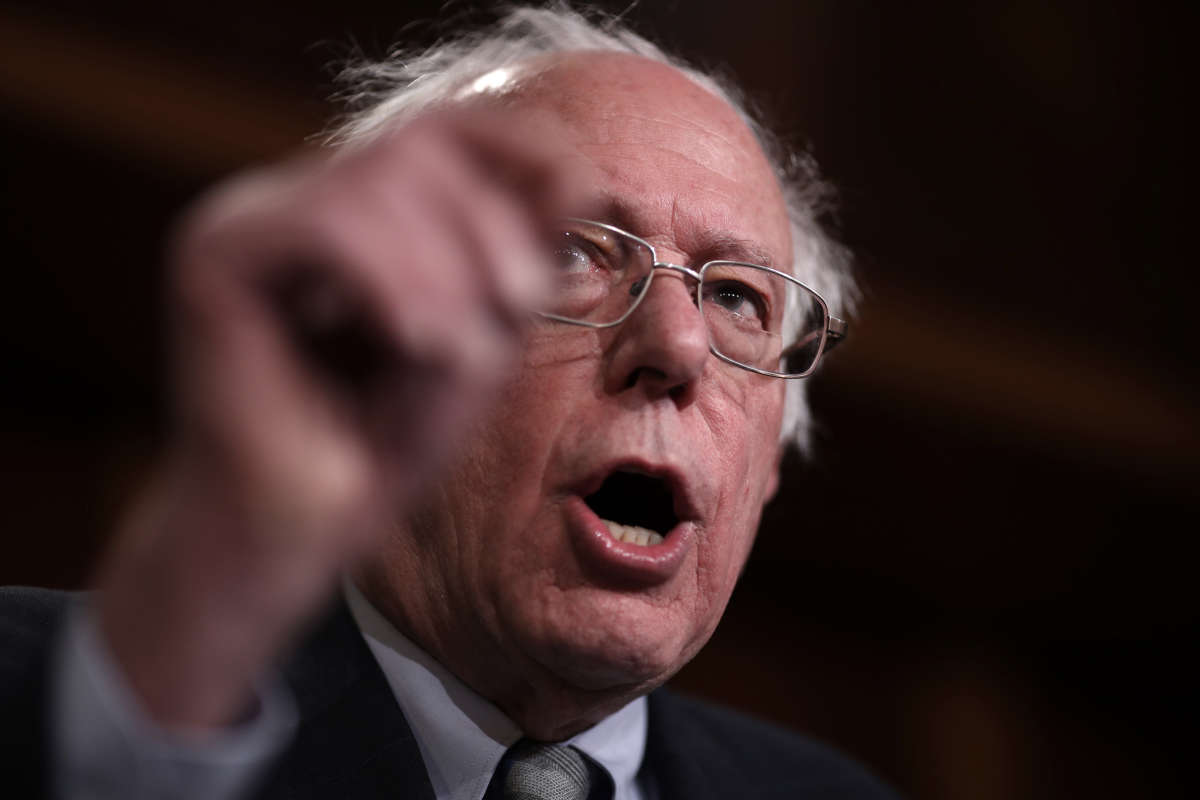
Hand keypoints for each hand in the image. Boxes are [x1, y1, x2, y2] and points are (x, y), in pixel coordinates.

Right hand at [95, 110, 571, 728]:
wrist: (293, 537)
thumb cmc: (381, 446)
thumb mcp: (479, 337)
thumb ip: (516, 259)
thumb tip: (579, 176)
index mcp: (350, 211)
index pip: (445, 129)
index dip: (523, 146)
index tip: (583, 200)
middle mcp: (292, 198)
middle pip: (422, 145)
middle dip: (491, 225)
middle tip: (516, 305)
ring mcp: (247, 220)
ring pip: (380, 178)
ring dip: (447, 267)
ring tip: (457, 350)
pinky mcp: (215, 258)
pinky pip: (328, 224)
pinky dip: (392, 281)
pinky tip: (416, 345)